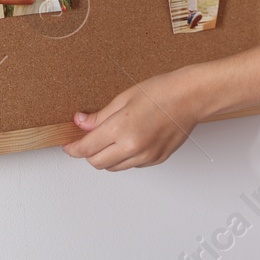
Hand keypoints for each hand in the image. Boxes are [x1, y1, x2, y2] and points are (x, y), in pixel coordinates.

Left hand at [65, 68, 202, 169]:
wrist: (191, 97)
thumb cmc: (162, 92)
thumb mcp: (124, 98)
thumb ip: (100, 116)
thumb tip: (81, 123)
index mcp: (121, 129)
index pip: (86, 148)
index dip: (73, 149)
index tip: (69, 146)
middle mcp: (133, 147)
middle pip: (97, 163)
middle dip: (88, 154)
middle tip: (87, 141)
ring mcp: (146, 156)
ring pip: (114, 168)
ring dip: (106, 157)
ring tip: (111, 139)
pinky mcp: (157, 160)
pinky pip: (132, 165)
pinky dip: (125, 157)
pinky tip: (130, 140)